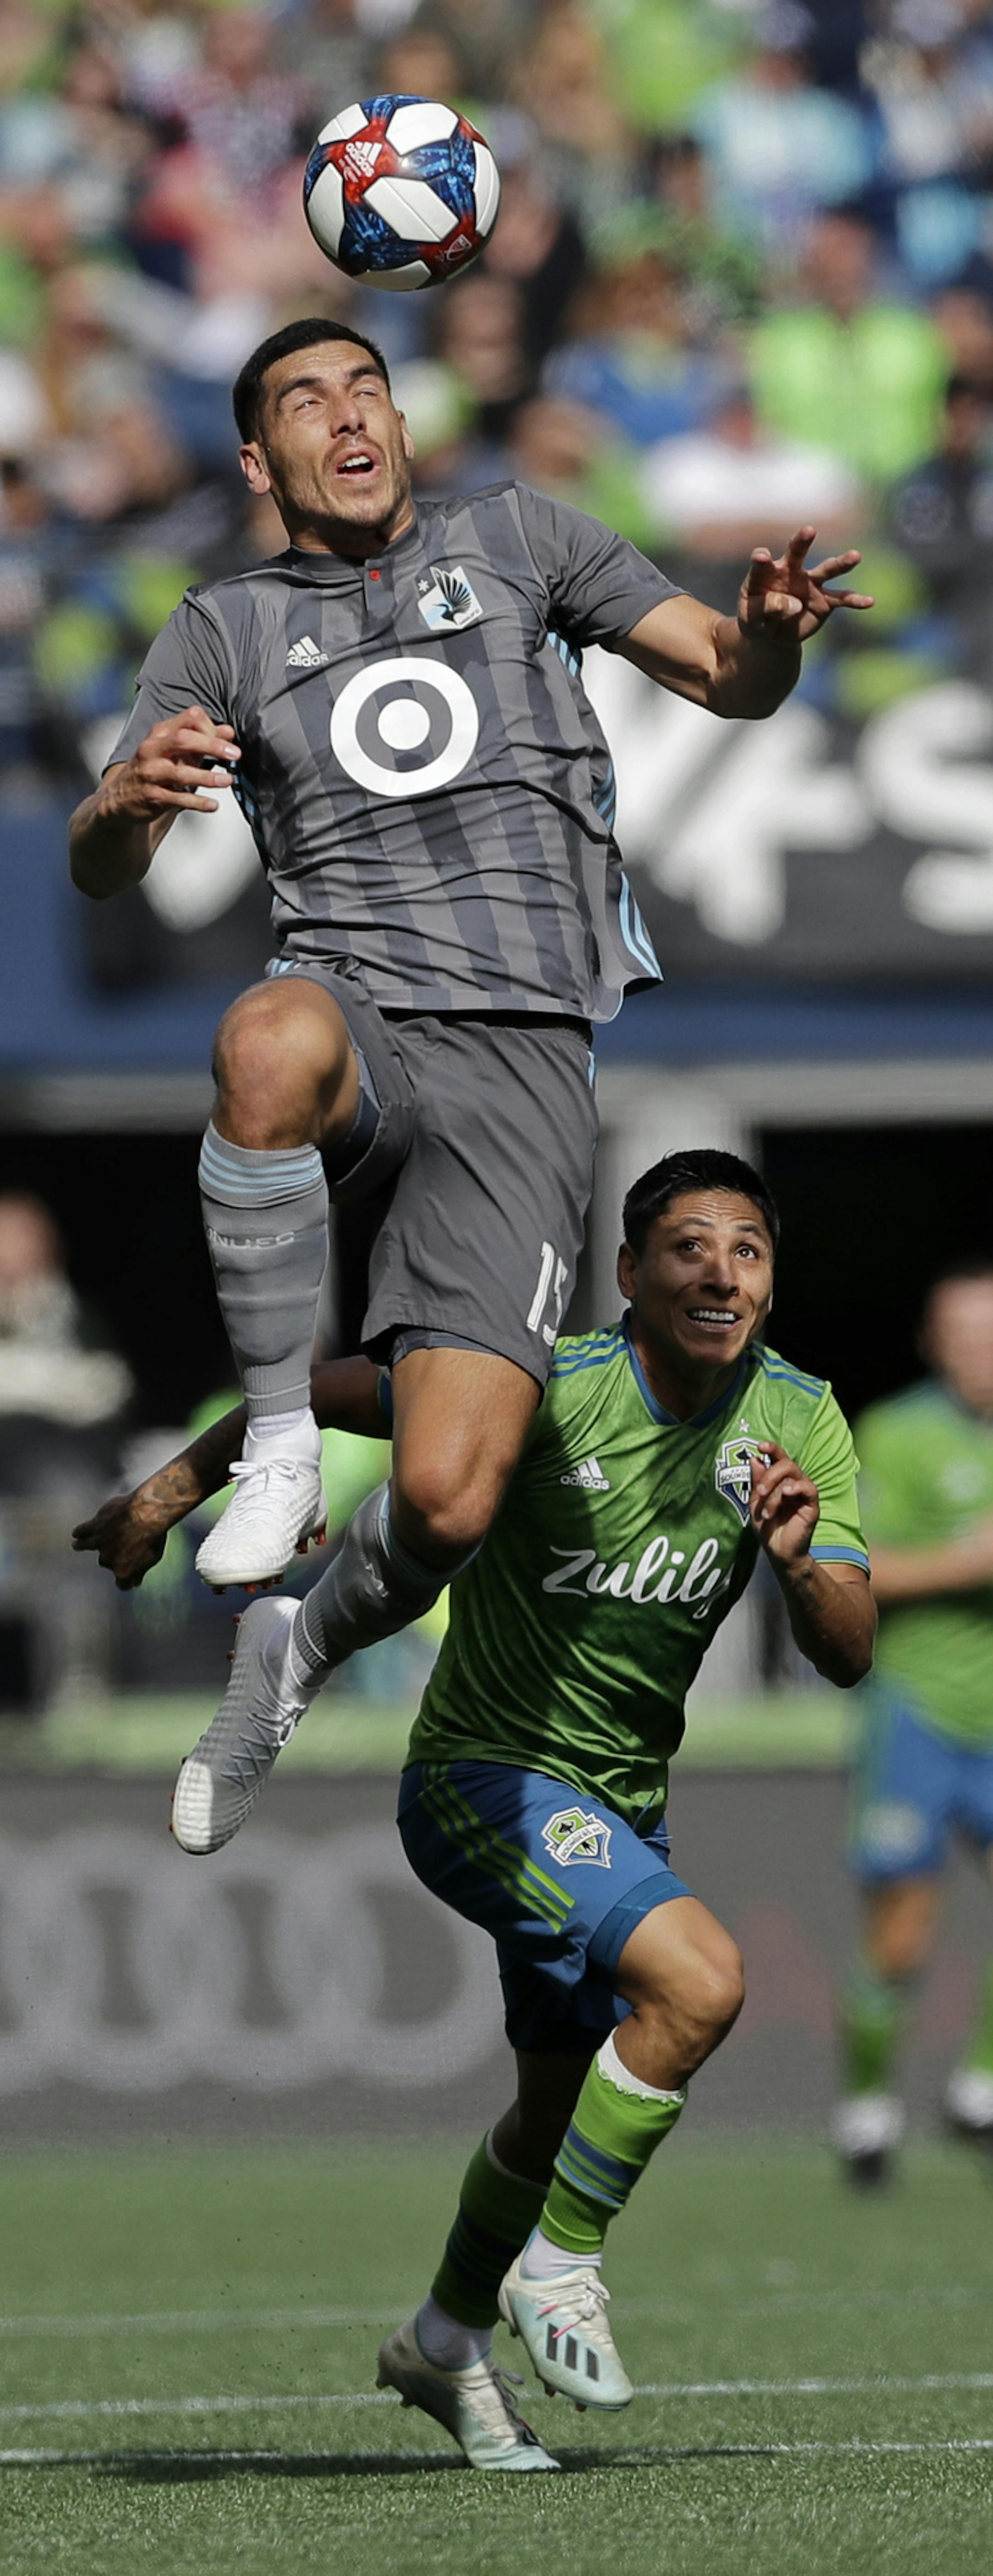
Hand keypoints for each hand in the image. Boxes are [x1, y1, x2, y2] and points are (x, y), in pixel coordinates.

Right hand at [71, 1491, 169, 1588]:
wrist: (148, 1514)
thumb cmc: (155, 1535)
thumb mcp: (153, 1558)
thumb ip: (141, 1571)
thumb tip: (135, 1583)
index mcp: (123, 1572)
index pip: (122, 1584)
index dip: (126, 1580)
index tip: (128, 1579)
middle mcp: (107, 1560)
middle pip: (106, 1561)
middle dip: (111, 1557)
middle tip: (114, 1548)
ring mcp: (99, 1543)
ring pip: (84, 1545)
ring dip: (81, 1545)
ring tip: (77, 1544)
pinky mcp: (95, 1526)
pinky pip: (82, 1531)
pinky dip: (79, 1532)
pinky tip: (76, 1533)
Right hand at [104, 704, 240, 821]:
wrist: (121, 798)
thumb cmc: (154, 770)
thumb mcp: (176, 751)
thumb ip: (202, 740)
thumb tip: (228, 732)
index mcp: (161, 733)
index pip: (189, 718)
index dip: (211, 727)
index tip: (228, 740)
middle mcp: (152, 749)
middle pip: (184, 739)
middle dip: (212, 745)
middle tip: (235, 754)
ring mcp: (150, 773)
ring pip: (181, 772)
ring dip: (208, 777)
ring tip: (228, 780)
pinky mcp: (151, 796)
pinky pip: (177, 799)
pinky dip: (197, 803)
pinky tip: (213, 805)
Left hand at [737, 527, 873, 648]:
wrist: (772, 636)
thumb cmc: (758, 620)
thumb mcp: (752, 619)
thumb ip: (765, 608)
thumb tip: (789, 603)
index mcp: (767, 571)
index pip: (763, 562)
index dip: (762, 559)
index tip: (761, 557)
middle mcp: (792, 571)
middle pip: (797, 552)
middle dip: (803, 541)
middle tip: (809, 530)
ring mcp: (811, 584)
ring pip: (827, 569)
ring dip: (842, 563)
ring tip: (856, 556)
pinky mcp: (825, 601)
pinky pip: (842, 599)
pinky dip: (856, 600)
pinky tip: (869, 602)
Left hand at [749, 1442, 819, 1565]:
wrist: (778, 1552)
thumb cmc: (768, 1528)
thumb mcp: (756, 1503)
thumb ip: (757, 1481)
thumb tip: (754, 1458)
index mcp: (781, 1481)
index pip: (779, 1458)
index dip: (772, 1449)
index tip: (760, 1446)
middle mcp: (794, 1483)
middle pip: (786, 1463)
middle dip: (769, 1475)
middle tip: (760, 1492)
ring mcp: (804, 1493)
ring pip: (793, 1475)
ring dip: (775, 1490)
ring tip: (767, 1510)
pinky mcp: (812, 1505)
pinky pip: (808, 1488)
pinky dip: (795, 1487)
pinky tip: (786, 1494)